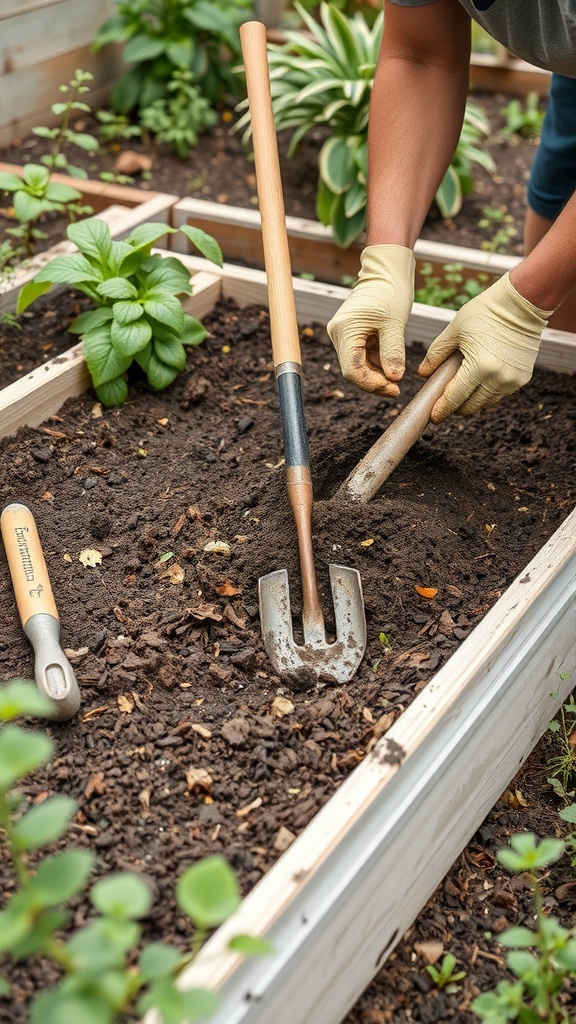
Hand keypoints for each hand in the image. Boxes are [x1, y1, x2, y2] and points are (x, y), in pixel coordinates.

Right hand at [327, 244, 414, 396]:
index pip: (352, 369)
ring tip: (397, 377)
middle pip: (353, 370)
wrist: (386, 271)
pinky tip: (391, 365)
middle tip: (397, 389)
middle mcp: (339, 334)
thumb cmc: (391, 291)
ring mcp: (344, 335)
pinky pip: (363, 357)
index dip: (372, 384)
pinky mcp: (352, 335)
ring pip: (358, 366)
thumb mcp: (395, 324)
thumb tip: (394, 379)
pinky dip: (377, 364)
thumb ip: (393, 353)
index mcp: (345, 330)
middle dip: (374, 382)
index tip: (394, 389)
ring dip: (377, 374)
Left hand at [418, 273, 552, 421]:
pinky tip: (477, 385)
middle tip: (443, 405)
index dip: (442, 410)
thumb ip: (436, 354)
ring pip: (486, 403)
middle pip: (471, 406)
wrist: (521, 304)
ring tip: (459, 394)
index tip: (433, 417)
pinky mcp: (522, 379)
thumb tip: (422, 374)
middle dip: (455, 408)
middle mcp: (498, 378)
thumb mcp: (455, 331)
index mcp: (479, 367)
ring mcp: (512, 381)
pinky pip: (499, 395)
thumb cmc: (485, 313)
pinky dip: (486, 394)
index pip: (455, 398)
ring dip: (471, 402)